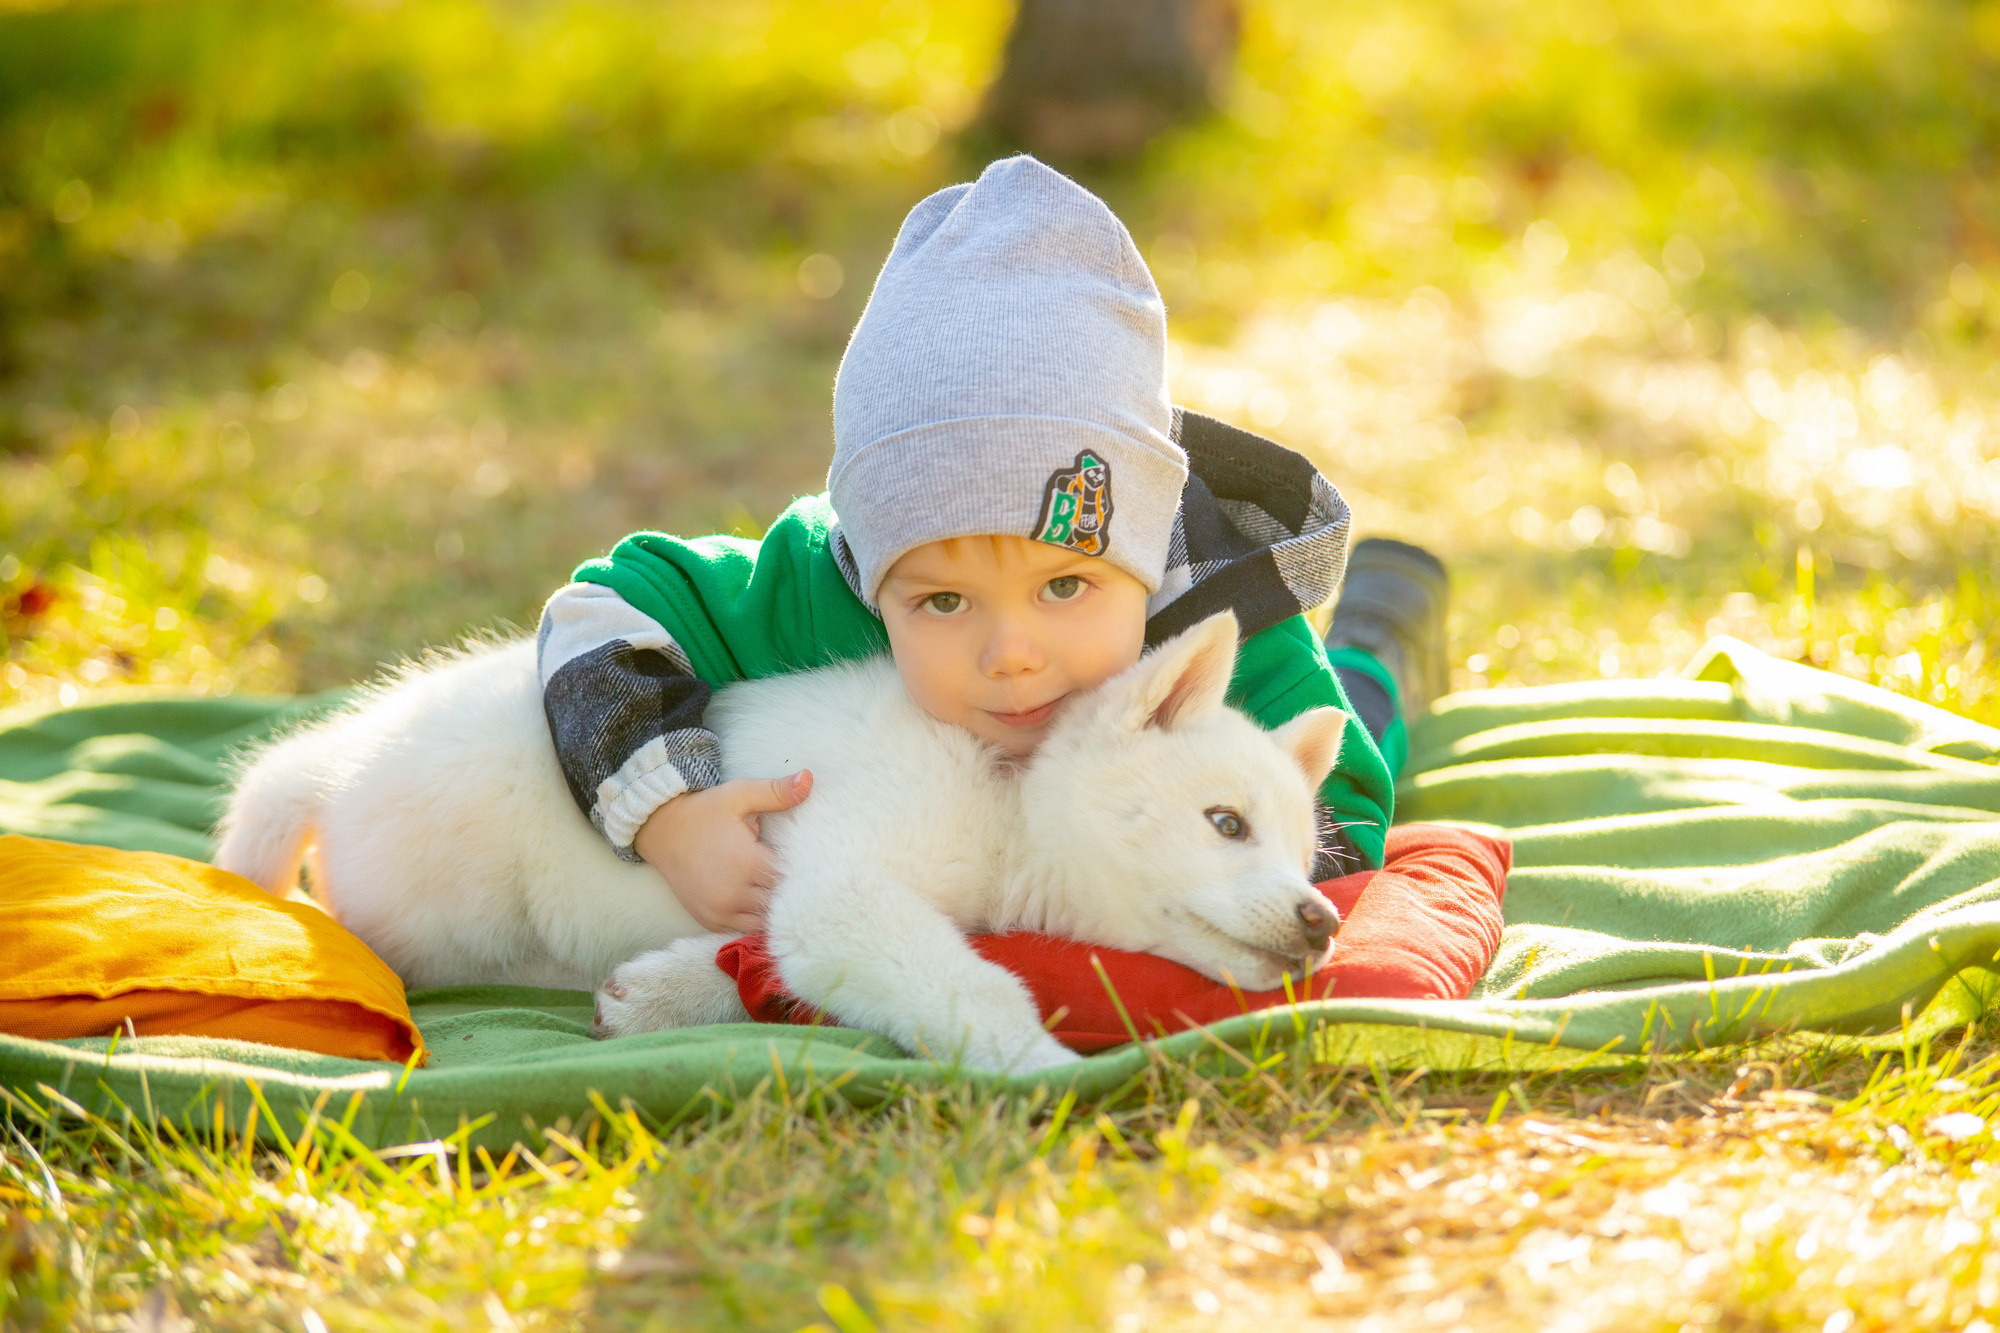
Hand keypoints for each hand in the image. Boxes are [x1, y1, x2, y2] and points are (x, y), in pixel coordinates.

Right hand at [632, 771, 811, 933]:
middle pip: (781, 904)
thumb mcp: (740, 794)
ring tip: (783, 891)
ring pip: (764, 922)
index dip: (806, 873)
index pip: (792, 879)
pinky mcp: (710, 920)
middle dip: (793, 893)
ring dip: (775, 909)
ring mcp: (720, 911)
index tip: (815, 864)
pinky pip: (744, 929)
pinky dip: (755, 919)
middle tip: (803, 880)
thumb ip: (777, 791)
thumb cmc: (706, 811)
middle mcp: (734, 893)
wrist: (661, 831)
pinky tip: (762, 903)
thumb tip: (809, 778)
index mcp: (747, 862)